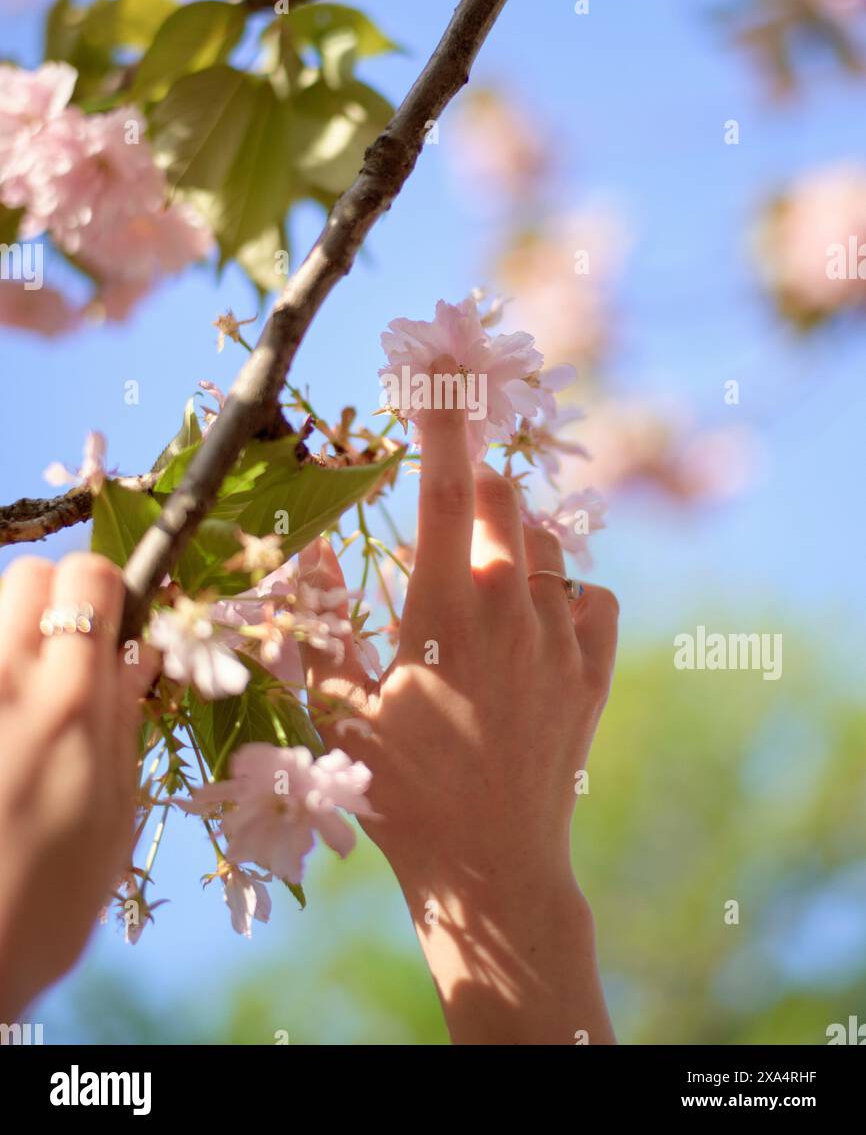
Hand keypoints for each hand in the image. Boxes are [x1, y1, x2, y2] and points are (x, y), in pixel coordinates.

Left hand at [0, 553, 151, 1019]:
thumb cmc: (45, 905)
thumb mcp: (113, 813)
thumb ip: (124, 717)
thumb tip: (144, 649)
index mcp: (68, 704)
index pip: (88, 577)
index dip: (111, 591)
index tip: (119, 627)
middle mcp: (3, 683)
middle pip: (25, 576)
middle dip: (55, 600)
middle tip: (72, 659)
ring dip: (14, 638)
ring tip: (28, 703)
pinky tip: (5, 733)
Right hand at [300, 356, 618, 1043]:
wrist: (490, 869)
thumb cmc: (399, 789)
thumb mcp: (337, 706)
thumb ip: (319, 619)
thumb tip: (305, 546)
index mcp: (445, 605)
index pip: (444, 482)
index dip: (438, 416)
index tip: (437, 367)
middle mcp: (514, 604)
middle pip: (507, 495)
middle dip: (475, 486)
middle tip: (446, 517)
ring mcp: (564, 636)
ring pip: (552, 543)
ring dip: (517, 543)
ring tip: (482, 587)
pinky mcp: (596, 669)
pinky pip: (592, 596)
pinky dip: (566, 594)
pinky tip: (537, 626)